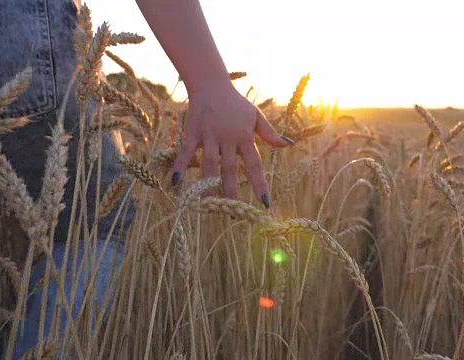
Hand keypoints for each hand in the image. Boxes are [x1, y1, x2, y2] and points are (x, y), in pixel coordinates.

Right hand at [169, 81, 292, 207]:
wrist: (211, 84)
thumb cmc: (236, 102)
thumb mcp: (255, 116)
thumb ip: (270, 133)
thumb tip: (288, 144)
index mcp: (244, 136)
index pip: (254, 164)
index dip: (259, 183)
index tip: (264, 202)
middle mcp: (226, 139)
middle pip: (230, 169)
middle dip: (232, 192)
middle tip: (235, 213)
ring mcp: (208, 137)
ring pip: (209, 164)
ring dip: (209, 185)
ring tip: (210, 206)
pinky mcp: (192, 134)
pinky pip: (185, 153)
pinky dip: (179, 167)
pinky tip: (175, 183)